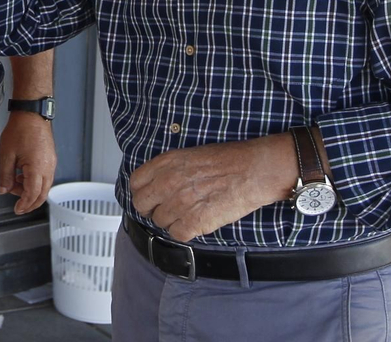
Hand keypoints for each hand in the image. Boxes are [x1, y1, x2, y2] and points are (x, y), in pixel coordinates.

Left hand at [0, 111, 57, 213]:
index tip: (16, 210)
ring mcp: (52, 163)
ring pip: (44, 186)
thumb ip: (5, 175)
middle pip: (42, 194)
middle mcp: (48, 168)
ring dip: (31, 190)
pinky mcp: (51, 158)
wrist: (32, 113)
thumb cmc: (19, 130)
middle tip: (19, 206)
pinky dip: (35, 181)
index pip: (33, 195)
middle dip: (30, 202)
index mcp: (38, 169)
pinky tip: (22, 175)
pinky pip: (45, 176)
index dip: (24, 204)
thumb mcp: (6, 154)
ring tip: (15, 184)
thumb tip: (4, 190)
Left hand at [128, 134, 296, 241]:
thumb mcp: (190, 155)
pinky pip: (177, 235)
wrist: (254, 170)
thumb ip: (169, 169)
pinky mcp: (195, 222)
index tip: (150, 197)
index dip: (142, 192)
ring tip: (188, 214)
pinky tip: (195, 223)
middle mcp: (168, 182)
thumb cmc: (229, 160)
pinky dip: (185, 233)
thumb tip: (158, 184)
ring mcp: (180, 203)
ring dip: (171, 221)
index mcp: (166, 163)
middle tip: (165, 210)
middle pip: (141, 205)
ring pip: (159, 222)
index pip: (136, 183)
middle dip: (152, 209)